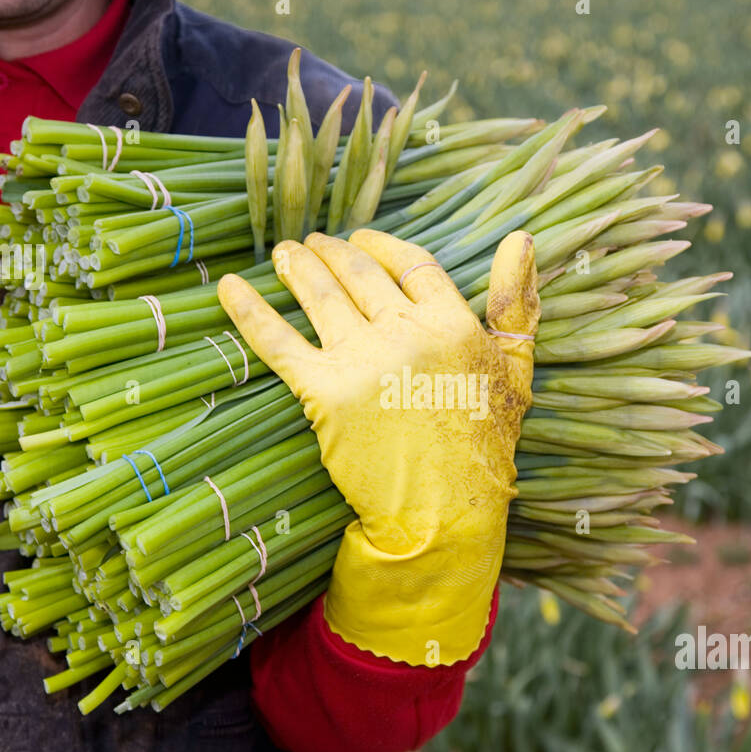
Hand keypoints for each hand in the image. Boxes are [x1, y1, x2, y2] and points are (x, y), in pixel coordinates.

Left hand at [217, 229, 539, 664]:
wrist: (446, 513)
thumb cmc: (484, 447)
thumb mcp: (518, 371)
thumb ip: (516, 303)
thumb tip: (521, 239)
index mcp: (454, 323)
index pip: (409, 262)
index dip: (379, 245)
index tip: (359, 239)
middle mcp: (407, 334)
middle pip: (358, 273)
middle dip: (329, 253)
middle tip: (311, 245)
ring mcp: (363, 362)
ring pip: (319, 296)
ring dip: (295, 267)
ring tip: (282, 255)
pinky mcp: (325, 394)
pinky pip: (278, 341)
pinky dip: (249, 312)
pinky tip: (229, 288)